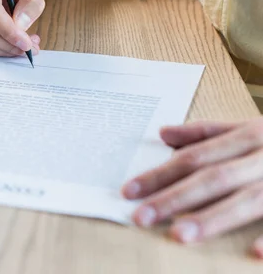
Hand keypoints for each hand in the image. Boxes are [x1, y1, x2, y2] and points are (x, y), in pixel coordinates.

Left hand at [122, 118, 262, 257]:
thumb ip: (207, 131)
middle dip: (174, 199)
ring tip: (179, 236)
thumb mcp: (249, 126)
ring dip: (214, 219)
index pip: (194, 158)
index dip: (160, 174)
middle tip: (139, 217)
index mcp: (249, 136)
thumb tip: (163, 134)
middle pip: (213, 178)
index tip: (129, 192)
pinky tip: (253, 252)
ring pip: (248, 200)